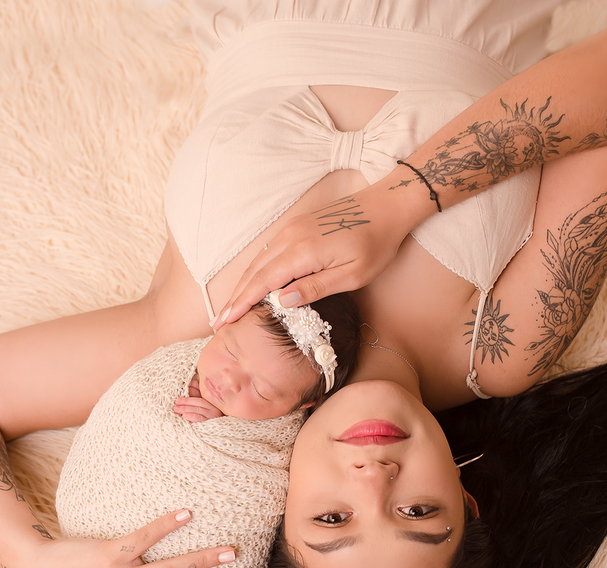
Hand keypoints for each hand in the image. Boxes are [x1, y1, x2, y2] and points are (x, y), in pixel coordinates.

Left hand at [173, 380, 223, 421]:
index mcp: (212, 403)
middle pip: (200, 403)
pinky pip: (201, 420)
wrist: (215, 434)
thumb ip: (197, 393)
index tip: (178, 398)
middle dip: (186, 402)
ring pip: (199, 411)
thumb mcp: (201, 403)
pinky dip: (193, 417)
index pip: (201, 398)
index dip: (190, 396)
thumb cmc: (205, 416)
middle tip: (176, 403)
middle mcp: (214, 409)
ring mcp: (213, 417)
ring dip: (187, 409)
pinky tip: (185, 416)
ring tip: (177, 409)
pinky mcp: (211, 425)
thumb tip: (192, 382)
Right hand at [215, 178, 424, 326]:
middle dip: (235, 297)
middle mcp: (291, 238)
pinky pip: (270, 252)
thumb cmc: (377, 244)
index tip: (224, 321)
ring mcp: (293, 230)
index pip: (263, 282)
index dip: (242, 303)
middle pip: (254, 272)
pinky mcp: (298, 227)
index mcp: (303, 251)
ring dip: (243, 284)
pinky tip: (254, 285)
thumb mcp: (353, 274)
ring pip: (260, 261)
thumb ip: (317, 287)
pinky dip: (257, 271)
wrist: (387, 207)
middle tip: (218, 322)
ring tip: (231, 307)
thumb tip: (283, 301)